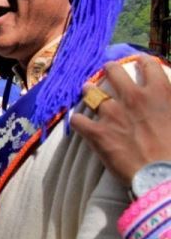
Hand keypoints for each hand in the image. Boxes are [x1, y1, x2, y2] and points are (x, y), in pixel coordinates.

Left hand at [71, 55, 170, 185]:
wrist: (163, 176)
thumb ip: (170, 102)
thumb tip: (166, 98)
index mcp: (159, 93)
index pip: (148, 65)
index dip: (142, 62)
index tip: (138, 62)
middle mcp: (133, 98)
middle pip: (113, 71)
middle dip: (108, 69)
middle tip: (107, 70)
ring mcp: (112, 114)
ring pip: (91, 91)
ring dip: (89, 90)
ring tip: (87, 90)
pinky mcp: (98, 132)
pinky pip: (77, 120)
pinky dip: (77, 121)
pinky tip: (78, 122)